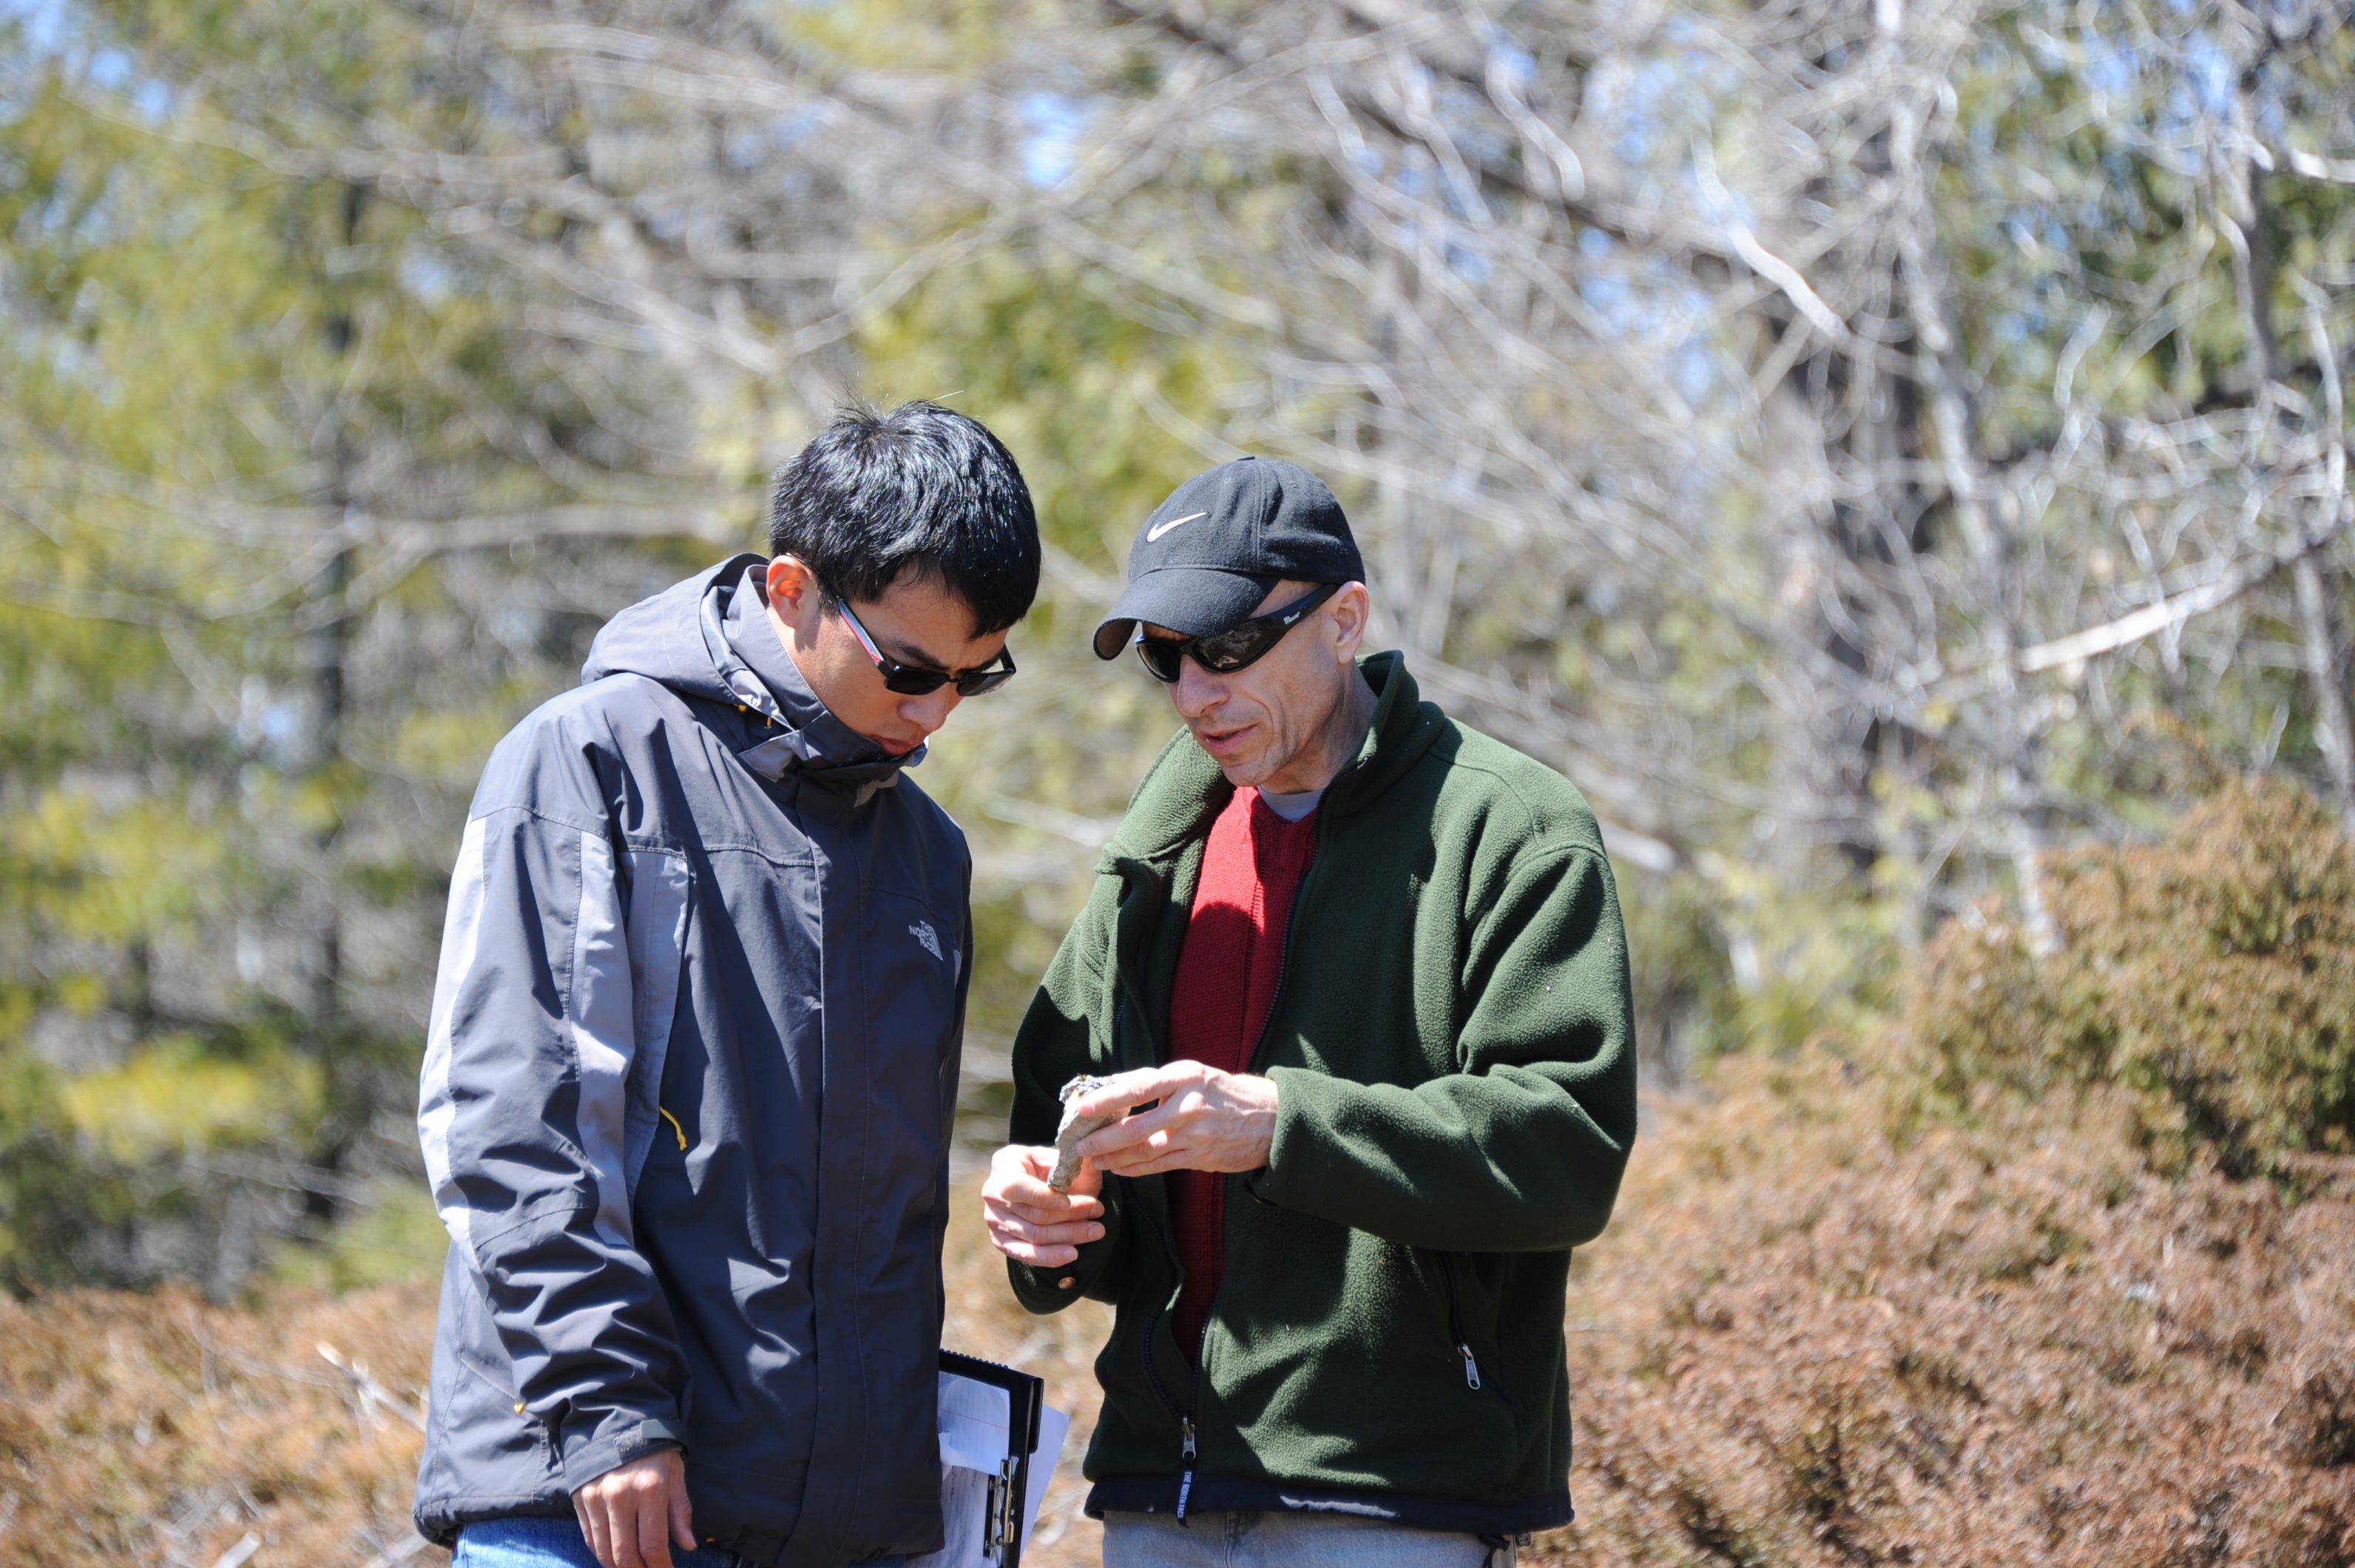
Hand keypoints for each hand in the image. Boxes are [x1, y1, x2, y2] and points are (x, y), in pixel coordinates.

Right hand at [573, 1449, 693, 1567]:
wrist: (619, 1423)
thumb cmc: (655, 1451)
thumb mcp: (675, 1474)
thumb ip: (680, 1511)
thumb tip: (689, 1545)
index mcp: (650, 1489)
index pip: (653, 1546)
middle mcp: (620, 1495)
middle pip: (625, 1555)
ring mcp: (596, 1498)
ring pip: (603, 1551)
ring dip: (618, 1567)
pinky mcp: (580, 1499)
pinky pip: (589, 1538)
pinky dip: (601, 1552)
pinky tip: (614, 1556)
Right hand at [982, 1144, 1105, 1269]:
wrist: (1038, 1184)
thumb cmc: (1050, 1167)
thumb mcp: (1060, 1157)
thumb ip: (1072, 1159)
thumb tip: (1090, 1158)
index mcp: (1003, 1165)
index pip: (1018, 1186)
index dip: (1045, 1197)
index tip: (1074, 1201)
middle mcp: (992, 1193)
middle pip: (1033, 1214)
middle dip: (1070, 1215)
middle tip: (1098, 1211)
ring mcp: (994, 1219)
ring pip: (1034, 1235)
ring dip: (1068, 1236)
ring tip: (1096, 1231)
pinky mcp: (1001, 1240)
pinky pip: (1025, 1254)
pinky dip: (1049, 1256)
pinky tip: (1072, 1253)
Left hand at [1069, 1062, 1277, 1178]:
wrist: (1269, 1118)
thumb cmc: (1222, 1093)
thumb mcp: (1194, 1075)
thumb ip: (1157, 1083)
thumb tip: (1111, 1088)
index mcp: (1186, 1076)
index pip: (1139, 1086)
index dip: (1109, 1098)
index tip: (1083, 1108)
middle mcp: (1190, 1105)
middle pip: (1137, 1127)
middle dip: (1104, 1139)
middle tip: (1080, 1146)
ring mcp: (1196, 1135)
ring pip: (1145, 1151)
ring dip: (1115, 1158)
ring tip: (1093, 1160)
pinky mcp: (1200, 1157)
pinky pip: (1159, 1166)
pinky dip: (1135, 1168)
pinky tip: (1118, 1168)